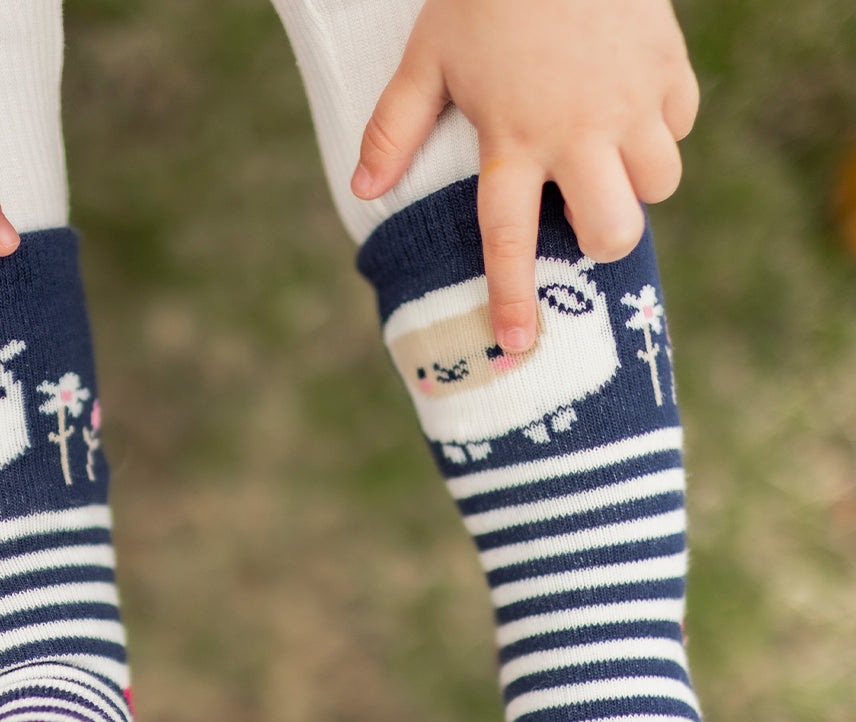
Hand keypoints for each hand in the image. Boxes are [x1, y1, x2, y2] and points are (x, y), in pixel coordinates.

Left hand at [351, 0, 697, 353]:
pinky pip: (681, 126)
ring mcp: (631, 100)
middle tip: (582, 217)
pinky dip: (660, 128)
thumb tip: (363, 189)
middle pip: (614, 230)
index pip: (509, 239)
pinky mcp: (669, 65)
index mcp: (513, 138)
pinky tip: (628, 105)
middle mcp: (579, 131)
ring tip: (604, 156)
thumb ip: (395, 127)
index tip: (519, 345)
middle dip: (604, 243)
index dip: (514, 298)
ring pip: (659, 184)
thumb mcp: (428, 55)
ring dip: (634, 185)